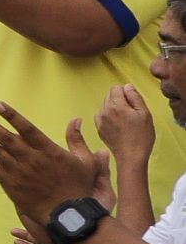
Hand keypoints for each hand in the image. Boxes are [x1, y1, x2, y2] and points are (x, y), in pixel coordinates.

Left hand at [0, 101, 109, 223]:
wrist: (67, 214)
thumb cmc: (79, 187)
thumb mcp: (85, 161)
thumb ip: (76, 139)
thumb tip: (75, 119)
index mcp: (48, 150)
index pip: (27, 128)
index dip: (11, 116)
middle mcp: (31, 159)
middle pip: (5, 137)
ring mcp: (19, 172)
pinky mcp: (11, 185)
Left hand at [99, 81, 157, 205]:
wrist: (131, 155)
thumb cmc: (141, 136)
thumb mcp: (144, 113)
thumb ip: (135, 97)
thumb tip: (127, 87)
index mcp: (116, 106)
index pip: (115, 88)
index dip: (126, 92)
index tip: (133, 101)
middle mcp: (104, 111)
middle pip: (109, 96)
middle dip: (120, 99)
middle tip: (132, 111)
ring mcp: (100, 120)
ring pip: (105, 105)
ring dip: (114, 108)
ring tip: (126, 119)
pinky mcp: (99, 129)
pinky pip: (102, 116)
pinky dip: (109, 116)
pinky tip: (119, 124)